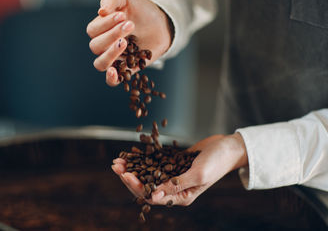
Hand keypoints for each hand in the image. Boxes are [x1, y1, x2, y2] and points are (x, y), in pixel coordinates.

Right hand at [86, 0, 172, 85]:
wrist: (162, 24)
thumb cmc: (142, 10)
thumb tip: (101, 11)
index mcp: (101, 29)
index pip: (92, 30)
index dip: (105, 24)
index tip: (123, 15)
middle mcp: (104, 45)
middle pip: (95, 46)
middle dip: (112, 35)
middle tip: (131, 25)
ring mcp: (114, 59)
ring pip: (100, 63)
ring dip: (110, 53)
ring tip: (125, 42)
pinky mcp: (126, 70)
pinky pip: (111, 81)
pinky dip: (110, 78)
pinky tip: (114, 71)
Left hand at [111, 133, 247, 205]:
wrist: (228, 147)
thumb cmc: (217, 162)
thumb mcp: (198, 174)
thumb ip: (176, 185)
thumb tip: (152, 196)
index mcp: (181, 197)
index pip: (152, 196)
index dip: (136, 186)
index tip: (124, 175)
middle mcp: (175, 189)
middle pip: (146, 186)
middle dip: (129, 176)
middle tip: (115, 166)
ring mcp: (173, 176)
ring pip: (148, 174)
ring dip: (133, 168)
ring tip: (118, 160)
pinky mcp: (174, 164)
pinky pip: (155, 163)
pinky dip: (144, 159)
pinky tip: (132, 154)